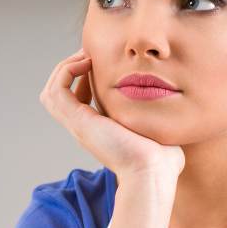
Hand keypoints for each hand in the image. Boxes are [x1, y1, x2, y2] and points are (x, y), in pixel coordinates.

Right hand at [40, 49, 184, 182]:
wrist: (153, 172)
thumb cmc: (162, 160)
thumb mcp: (157, 130)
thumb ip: (158, 119)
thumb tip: (173, 114)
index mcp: (99, 130)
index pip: (77, 100)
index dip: (85, 79)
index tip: (104, 65)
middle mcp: (84, 128)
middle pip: (59, 95)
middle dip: (71, 69)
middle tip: (91, 55)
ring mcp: (79, 125)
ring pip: (52, 91)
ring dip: (66, 68)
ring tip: (87, 56)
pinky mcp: (79, 121)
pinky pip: (57, 90)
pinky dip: (67, 71)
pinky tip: (88, 63)